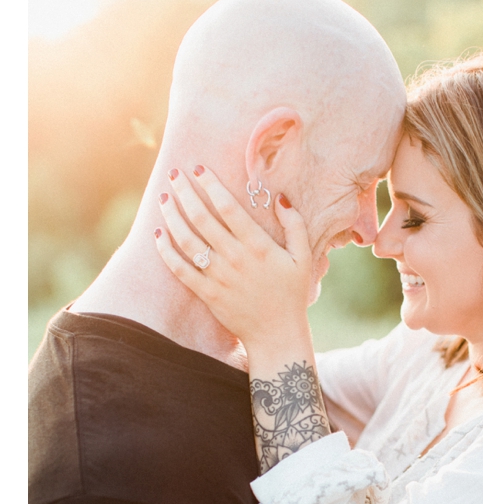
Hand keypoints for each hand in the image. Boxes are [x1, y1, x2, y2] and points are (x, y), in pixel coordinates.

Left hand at [154, 166, 313, 352]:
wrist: (277, 334)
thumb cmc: (292, 294)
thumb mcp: (304, 258)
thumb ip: (295, 225)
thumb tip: (280, 197)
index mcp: (258, 246)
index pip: (228, 207)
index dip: (211, 185)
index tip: (199, 169)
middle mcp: (235, 258)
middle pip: (202, 217)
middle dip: (185, 192)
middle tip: (174, 175)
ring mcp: (218, 276)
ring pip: (187, 239)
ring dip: (172, 216)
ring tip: (164, 198)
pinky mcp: (206, 293)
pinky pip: (180, 269)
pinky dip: (166, 251)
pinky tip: (158, 234)